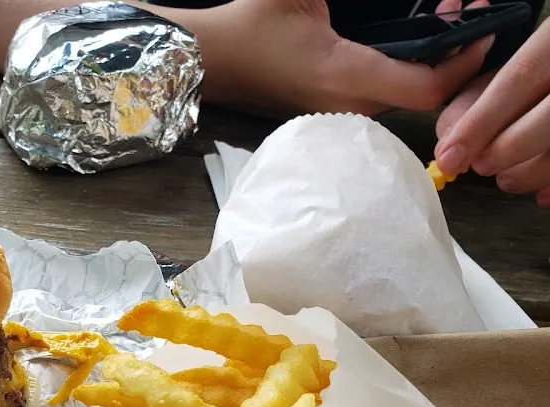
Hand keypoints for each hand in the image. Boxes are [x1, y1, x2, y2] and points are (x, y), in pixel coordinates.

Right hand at [193, 0, 492, 115]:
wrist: (210, 60)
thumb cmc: (249, 24)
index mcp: (343, 74)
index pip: (425, 87)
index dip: (462, 62)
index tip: (478, 28)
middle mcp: (345, 105)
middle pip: (422, 95)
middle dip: (450, 55)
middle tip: (457, 10)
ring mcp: (336, 114)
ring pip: (402, 98)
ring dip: (427, 64)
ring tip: (436, 21)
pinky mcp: (329, 113)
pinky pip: (381, 100)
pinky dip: (403, 73)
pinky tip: (403, 45)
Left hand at [436, 17, 549, 206]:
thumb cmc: (541, 69)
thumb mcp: (511, 67)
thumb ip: (476, 100)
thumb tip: (448, 145)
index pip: (519, 78)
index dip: (481, 122)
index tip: (449, 158)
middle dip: (509, 148)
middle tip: (482, 166)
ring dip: (534, 172)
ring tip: (508, 180)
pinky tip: (543, 194)